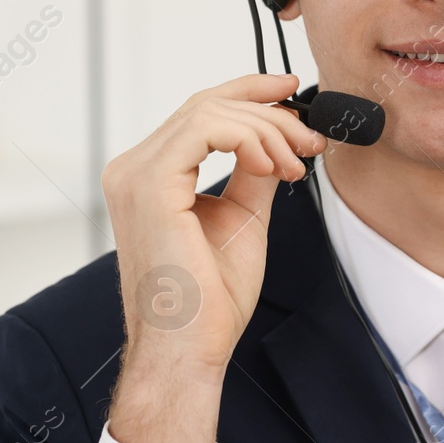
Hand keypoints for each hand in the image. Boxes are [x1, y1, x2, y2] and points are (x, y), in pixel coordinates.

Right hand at [102, 73, 325, 442]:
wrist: (188, 350)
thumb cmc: (207, 303)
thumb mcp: (242, 221)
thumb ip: (252, 175)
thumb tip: (277, 142)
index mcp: (150, 177)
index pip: (199, 112)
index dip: (248, 92)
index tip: (292, 93)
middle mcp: (133, 169)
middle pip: (207, 104)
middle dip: (270, 114)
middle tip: (310, 142)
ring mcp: (135, 174)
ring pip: (210, 111)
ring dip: (267, 130)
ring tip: (294, 165)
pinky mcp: (150, 184)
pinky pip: (205, 128)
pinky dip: (249, 138)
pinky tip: (271, 166)